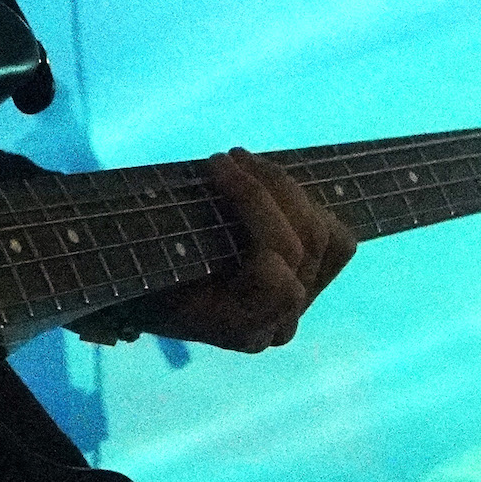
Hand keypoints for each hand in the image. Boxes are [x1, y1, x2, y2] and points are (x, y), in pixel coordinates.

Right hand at [126, 149, 357, 351]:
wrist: (150, 298)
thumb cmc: (142, 273)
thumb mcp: (150, 254)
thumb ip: (185, 229)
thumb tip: (220, 174)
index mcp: (236, 326)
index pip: (276, 272)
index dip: (254, 208)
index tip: (213, 163)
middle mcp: (276, 325)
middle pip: (305, 247)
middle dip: (270, 186)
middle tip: (230, 155)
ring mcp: (299, 308)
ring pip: (329, 240)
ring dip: (288, 189)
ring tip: (249, 163)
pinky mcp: (310, 285)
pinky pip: (338, 245)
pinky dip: (313, 208)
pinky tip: (274, 190)